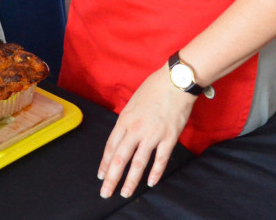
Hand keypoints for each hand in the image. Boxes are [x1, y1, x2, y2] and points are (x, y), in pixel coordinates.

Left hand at [98, 66, 194, 198]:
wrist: (175, 82)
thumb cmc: (153, 89)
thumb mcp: (132, 103)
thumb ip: (127, 120)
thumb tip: (123, 134)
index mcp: (125, 119)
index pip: (111, 146)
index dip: (105, 162)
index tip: (100, 175)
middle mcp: (136, 129)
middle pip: (120, 158)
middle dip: (112, 177)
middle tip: (106, 192)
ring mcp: (153, 134)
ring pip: (138, 162)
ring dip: (131, 180)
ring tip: (125, 193)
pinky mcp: (169, 137)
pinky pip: (161, 159)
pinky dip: (155, 172)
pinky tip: (151, 182)